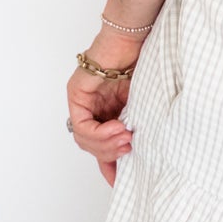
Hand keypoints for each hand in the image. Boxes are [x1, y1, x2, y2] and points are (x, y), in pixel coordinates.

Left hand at [66, 27, 143, 187]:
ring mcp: (82, 101)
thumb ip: (137, 128)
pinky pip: (81, 124)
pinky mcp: (76, 93)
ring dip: (106, 144)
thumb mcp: (144, 106)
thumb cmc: (146, 65)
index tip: (121, 183)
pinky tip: (117, 128)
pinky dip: (98, 132)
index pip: (101, 149)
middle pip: (92, 147)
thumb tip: (139, 153)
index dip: (109, 168)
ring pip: (84, 139)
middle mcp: (92, 109)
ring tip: (126, 139)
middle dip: (110, 155)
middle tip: (130, 150)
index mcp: (109, 113)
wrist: (136, 38)